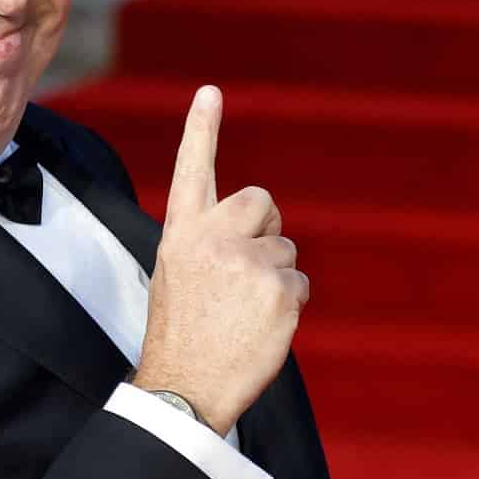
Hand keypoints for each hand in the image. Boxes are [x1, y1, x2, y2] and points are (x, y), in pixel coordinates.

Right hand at [134, 86, 308, 436]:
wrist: (184, 387)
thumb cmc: (182, 335)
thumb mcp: (178, 275)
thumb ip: (210, 243)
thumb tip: (259, 233)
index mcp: (180, 233)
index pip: (193, 170)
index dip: (202, 130)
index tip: (211, 92)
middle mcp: (212, 238)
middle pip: (262, 202)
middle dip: (266, 229)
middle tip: (247, 269)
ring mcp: (247, 261)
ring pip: (285, 250)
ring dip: (274, 278)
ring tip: (242, 312)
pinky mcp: (279, 289)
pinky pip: (300, 284)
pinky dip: (288, 306)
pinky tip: (259, 327)